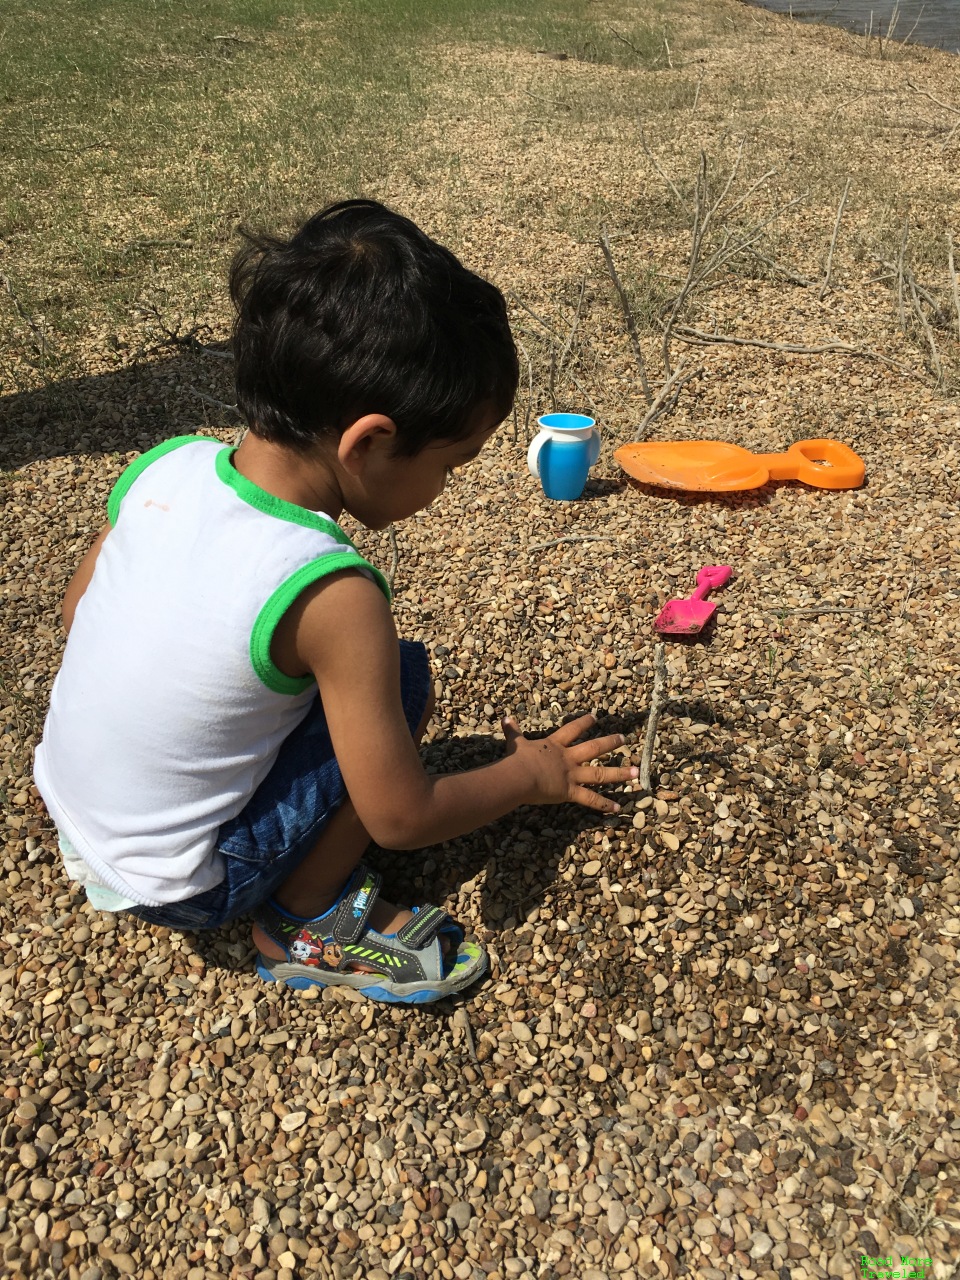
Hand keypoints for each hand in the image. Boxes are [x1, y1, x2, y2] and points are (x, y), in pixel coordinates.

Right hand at [502, 712, 637, 813]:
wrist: (520, 775)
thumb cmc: (517, 759)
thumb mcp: (516, 742)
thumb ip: (512, 731)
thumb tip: (504, 717)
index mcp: (555, 745)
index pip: (573, 730)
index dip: (584, 723)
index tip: (595, 716)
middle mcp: (568, 758)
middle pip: (593, 748)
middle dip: (610, 743)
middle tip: (623, 739)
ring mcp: (572, 775)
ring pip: (600, 773)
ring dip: (619, 773)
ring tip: (637, 772)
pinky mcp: (571, 791)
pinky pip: (590, 799)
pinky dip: (604, 804)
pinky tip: (618, 807)